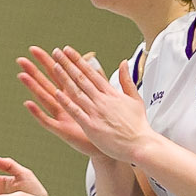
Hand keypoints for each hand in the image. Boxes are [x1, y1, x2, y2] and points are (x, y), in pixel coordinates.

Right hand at [19, 47, 104, 160]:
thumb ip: (96, 79)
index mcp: (73, 94)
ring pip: (44, 99)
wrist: (111, 146)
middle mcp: (64, 104)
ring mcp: (62, 117)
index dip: (46, 61)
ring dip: (32, 87)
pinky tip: (27, 103)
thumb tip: (91, 60)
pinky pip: (47, 121)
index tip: (34, 49)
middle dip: (34, 71)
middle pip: (46, 83)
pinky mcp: (63, 131)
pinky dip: (38, 112)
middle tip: (20, 59)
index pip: (57, 73)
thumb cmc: (106, 123)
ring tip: (21, 75)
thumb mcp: (102, 97)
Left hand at [35, 48, 153, 164]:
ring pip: (77, 92)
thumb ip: (127, 80)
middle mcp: (102, 100)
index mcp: (111, 93)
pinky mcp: (91, 126)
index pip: (91, 72)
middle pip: (81, 78)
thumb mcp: (135, 98)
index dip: (78, 60)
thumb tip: (124, 63)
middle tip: (57, 52)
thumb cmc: (138, 125)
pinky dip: (67, 102)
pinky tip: (57, 93)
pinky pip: (76, 112)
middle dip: (68, 64)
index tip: (68, 51)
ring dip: (65, 78)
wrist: (141, 144)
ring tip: (54, 66)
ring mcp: (96, 112)